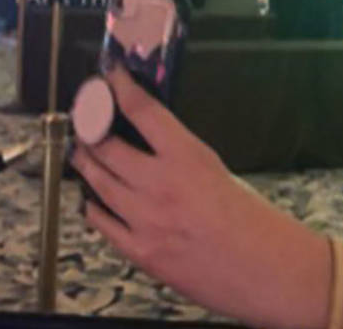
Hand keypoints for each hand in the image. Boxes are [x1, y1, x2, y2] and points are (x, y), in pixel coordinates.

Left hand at [71, 67, 329, 327]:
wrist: (261, 267)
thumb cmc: (251, 221)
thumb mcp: (221, 172)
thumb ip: (183, 158)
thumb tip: (156, 145)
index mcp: (188, 158)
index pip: (144, 112)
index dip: (121, 88)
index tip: (111, 76)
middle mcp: (160, 185)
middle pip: (107, 146)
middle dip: (90, 129)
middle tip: (85, 121)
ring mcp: (144, 219)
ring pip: (97, 182)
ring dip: (85, 164)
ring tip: (81, 153)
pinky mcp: (138, 250)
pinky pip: (101, 222)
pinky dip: (93, 207)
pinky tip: (92, 200)